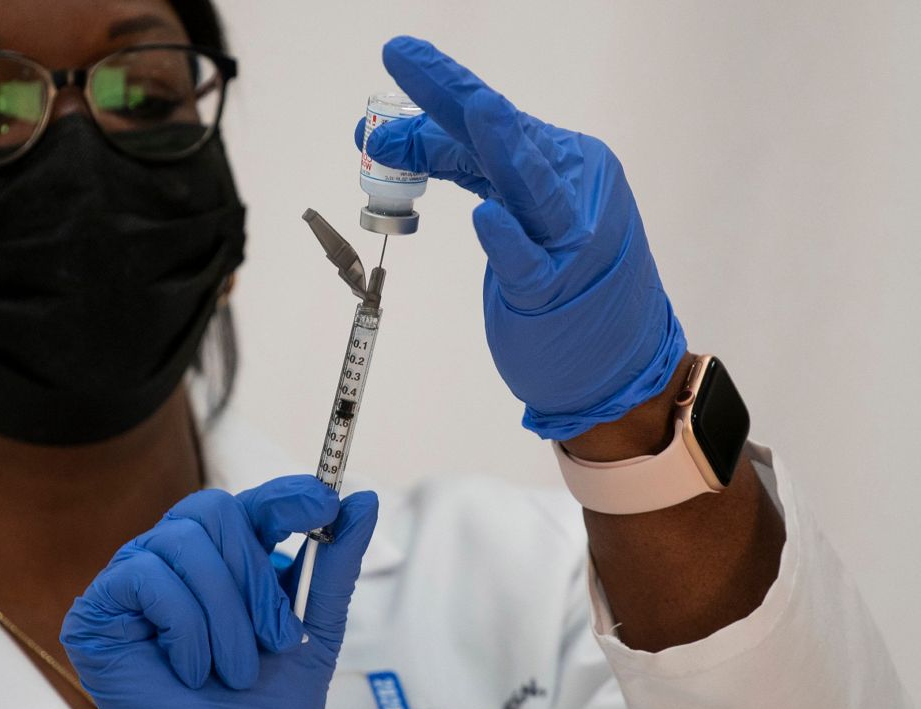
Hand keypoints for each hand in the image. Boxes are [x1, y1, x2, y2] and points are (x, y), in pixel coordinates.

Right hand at [60, 475, 378, 708]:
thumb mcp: (313, 631)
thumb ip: (335, 565)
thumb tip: (364, 502)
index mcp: (227, 560)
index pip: (251, 502)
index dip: (286, 496)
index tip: (324, 504)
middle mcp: (178, 560)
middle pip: (214, 510)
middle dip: (254, 576)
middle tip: (275, 637)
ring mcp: (135, 579)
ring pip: (183, 541)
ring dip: (223, 614)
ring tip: (234, 669)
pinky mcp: (98, 607)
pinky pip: (144, 576)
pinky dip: (183, 627)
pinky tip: (192, 668)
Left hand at [357, 36, 686, 440]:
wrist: (620, 361)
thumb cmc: (559, 279)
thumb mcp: (505, 207)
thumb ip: (455, 167)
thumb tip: (383, 141)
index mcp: (558, 161)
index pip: (485, 125)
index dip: (432, 101)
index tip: (392, 65)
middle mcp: (571, 187)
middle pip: (504, 133)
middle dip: (452, 93)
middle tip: (400, 53)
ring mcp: (570, 239)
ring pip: (531, 184)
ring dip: (504, 147)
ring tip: (480, 112)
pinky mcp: (560, 291)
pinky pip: (529, 262)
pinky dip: (508, 241)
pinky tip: (487, 220)